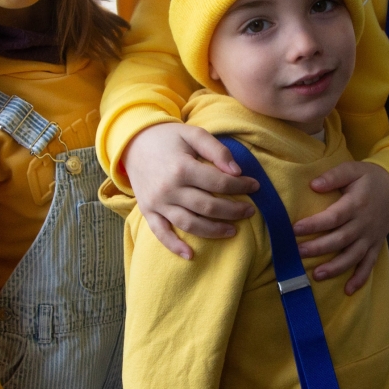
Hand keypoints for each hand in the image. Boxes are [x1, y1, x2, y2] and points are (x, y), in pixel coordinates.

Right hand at [123, 124, 258, 258]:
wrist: (133, 142)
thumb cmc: (168, 137)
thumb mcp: (193, 133)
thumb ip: (217, 150)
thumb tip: (237, 171)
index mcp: (182, 167)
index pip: (219, 183)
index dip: (241, 186)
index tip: (255, 185)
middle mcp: (169, 188)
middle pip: (208, 207)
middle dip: (233, 211)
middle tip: (250, 211)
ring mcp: (157, 203)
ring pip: (190, 224)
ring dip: (214, 231)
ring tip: (233, 230)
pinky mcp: (148, 211)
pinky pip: (161, 233)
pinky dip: (175, 246)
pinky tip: (191, 255)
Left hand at [293, 162, 388, 294]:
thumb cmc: (370, 178)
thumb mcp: (353, 170)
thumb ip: (333, 176)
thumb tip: (313, 185)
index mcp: (356, 204)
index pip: (334, 217)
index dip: (315, 224)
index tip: (295, 229)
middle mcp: (364, 224)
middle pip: (341, 239)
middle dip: (319, 248)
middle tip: (299, 252)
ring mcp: (371, 237)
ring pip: (353, 256)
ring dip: (336, 268)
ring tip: (317, 275)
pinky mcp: (376, 245)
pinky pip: (369, 264)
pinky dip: (360, 278)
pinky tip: (348, 290)